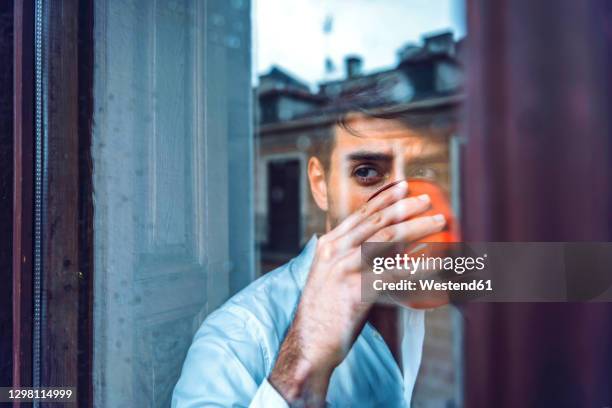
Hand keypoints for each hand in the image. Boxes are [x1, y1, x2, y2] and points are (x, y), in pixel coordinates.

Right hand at [268, 180, 445, 405]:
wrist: (308, 344)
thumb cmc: (323, 313)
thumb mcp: (330, 277)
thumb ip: (350, 259)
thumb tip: (384, 249)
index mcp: (328, 246)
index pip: (360, 215)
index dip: (384, 199)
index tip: (403, 187)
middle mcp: (335, 252)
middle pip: (377, 222)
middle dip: (405, 207)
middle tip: (427, 201)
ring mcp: (345, 269)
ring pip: (388, 239)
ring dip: (417, 227)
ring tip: (437, 222)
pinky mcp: (356, 291)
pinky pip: (395, 274)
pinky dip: (418, 266)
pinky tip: (436, 262)